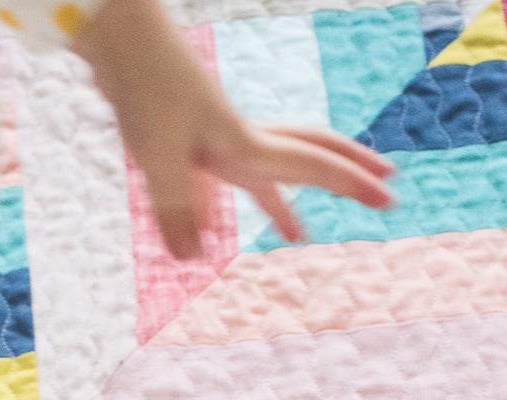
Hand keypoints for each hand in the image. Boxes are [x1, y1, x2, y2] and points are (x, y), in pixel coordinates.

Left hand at [74, 0, 394, 259]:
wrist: (115, 32)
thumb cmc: (140, 86)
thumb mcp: (155, 157)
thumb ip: (175, 211)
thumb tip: (192, 259)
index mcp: (244, 143)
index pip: (313, 164)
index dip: (353, 185)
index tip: (391, 200)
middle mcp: (240, 137)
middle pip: (310, 150)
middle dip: (348, 172)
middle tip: (385, 188)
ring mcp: (218, 133)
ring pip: (272, 164)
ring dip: (291, 197)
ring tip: (298, 233)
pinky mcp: (192, 132)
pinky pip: (229, 170)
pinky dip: (233, 195)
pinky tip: (216, 222)